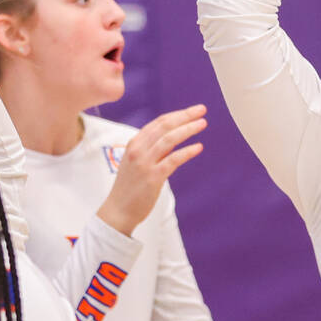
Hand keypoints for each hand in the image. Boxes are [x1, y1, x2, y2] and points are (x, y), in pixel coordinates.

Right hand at [96, 104, 207, 234]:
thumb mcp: (136, 161)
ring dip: (188, 129)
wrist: (118, 210)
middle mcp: (138, 150)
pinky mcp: (153, 177)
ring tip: (202, 124)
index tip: (192, 110)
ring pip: (169, 139)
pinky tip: (198, 147)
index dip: (177, 114)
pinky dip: (187, 151)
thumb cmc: (130, 186)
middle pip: (165, 126)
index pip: (159, 122)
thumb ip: (152, 149)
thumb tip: (174, 137)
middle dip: (185, 116)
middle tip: (201, 110)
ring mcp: (144, 163)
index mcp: (134, 143)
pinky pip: (173, 159)